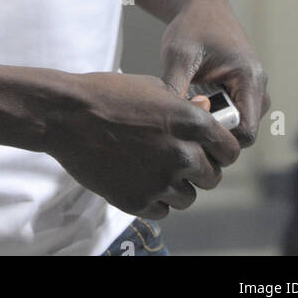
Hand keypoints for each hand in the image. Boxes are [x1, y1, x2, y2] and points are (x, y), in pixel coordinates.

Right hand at [44, 70, 240, 217]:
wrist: (68, 116)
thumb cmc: (109, 95)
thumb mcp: (154, 87)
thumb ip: (185, 105)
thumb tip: (206, 112)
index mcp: (190, 122)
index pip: (229, 150)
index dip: (221, 150)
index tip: (211, 150)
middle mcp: (182, 154)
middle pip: (212, 177)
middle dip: (199, 169)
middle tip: (178, 159)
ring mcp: (160, 181)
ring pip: (188, 197)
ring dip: (177, 186)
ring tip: (155, 168)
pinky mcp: (138, 201)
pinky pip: (162, 210)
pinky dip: (155, 199)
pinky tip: (139, 178)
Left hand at [160, 0, 269, 145]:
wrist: (202, 5)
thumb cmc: (191, 27)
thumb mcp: (178, 56)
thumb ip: (175, 88)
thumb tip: (169, 122)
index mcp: (249, 78)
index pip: (246, 132)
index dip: (220, 140)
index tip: (192, 134)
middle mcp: (259, 86)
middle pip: (244, 132)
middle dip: (216, 133)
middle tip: (186, 123)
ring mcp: (254, 88)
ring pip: (239, 125)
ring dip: (216, 123)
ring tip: (188, 110)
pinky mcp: (246, 89)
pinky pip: (235, 114)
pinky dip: (216, 114)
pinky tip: (194, 103)